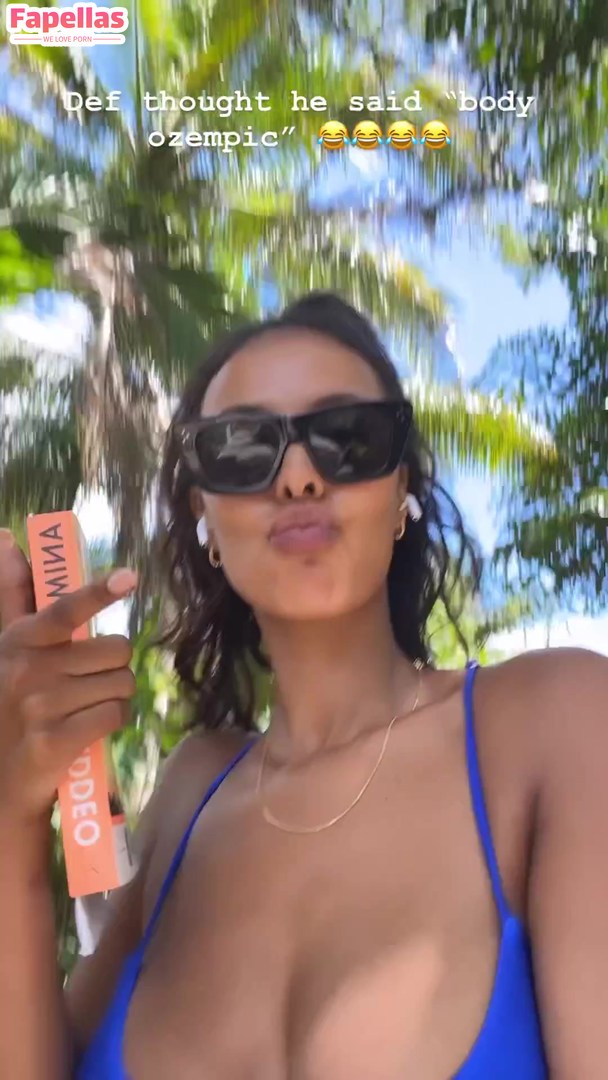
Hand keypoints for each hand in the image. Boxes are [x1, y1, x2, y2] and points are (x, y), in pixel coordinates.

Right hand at [0, 529, 138, 823]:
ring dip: (114, 696)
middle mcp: (27, 670)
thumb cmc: (10, 701)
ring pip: (122, 684)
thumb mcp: (8, 646)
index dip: (97, 592)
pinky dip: (112, 720)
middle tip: (89, 681)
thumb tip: (6, 538)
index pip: (64, 610)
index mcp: (18, 641)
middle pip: (116, 651)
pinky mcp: (56, 742)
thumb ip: (13, 595)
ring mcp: (41, 707)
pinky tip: (89, 727)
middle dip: (113, 667)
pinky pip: (116, 715)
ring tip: (86, 706)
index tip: (130, 577)